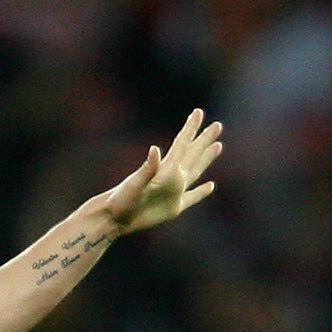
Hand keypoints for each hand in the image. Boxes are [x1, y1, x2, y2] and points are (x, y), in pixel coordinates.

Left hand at [102, 109, 223, 235]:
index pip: (182, 144)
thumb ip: (148, 168)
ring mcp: (174, 192)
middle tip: (217, 125)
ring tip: (217, 145)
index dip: (191, 128)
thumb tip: (155, 148)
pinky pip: (193, 197)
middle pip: (193, 154)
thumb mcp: (135, 184)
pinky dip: (202, 192)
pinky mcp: (173, 208)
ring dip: (206, 158)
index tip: (198, 112)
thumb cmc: (121, 200)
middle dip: (204, 139)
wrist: (113, 219)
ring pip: (196, 171)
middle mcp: (172, 177)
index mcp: (165, 169)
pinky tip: (211, 185)